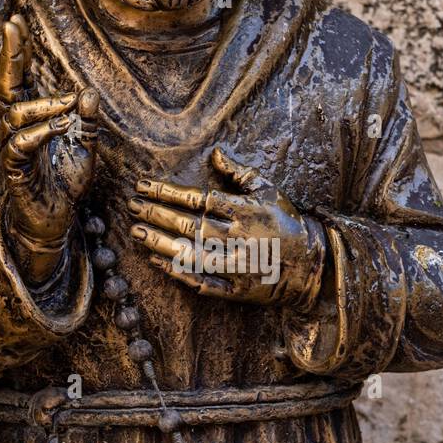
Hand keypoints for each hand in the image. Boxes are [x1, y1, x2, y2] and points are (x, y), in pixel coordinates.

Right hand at [0, 13, 99, 285]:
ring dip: (45, 105)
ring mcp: (13, 150)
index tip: (13, 20)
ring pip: (16, 115)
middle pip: (7, 88)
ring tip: (70, 107)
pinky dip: (41, 133)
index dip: (14, 52)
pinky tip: (60, 129)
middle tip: (13, 28)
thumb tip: (90, 94)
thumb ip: (88, 122)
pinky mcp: (15, 172)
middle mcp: (15, 130)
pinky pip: (20, 145)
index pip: (18, 80)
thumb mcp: (85, 147)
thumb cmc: (64, 182)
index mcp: (30, 120)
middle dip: (10, 56)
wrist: (55, 221)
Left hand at [128, 145, 325, 306]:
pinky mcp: (234, 288)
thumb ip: (239, 173)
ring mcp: (234, 265)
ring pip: (189, 253)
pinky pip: (201, 281)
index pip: (195, 198)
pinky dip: (177, 272)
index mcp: (242, 211)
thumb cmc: (285, 222)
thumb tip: (214, 154)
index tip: (142, 185)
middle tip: (131, 206)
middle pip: (187, 224)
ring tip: (137, 232)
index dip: (166, 192)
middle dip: (156, 214)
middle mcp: (236, 238)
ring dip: (160, 243)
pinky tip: (157, 262)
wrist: (311, 264)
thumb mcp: (268, 190)